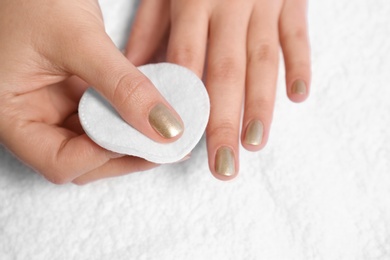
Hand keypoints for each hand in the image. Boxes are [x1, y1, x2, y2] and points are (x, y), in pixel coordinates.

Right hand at [0, 0, 183, 183]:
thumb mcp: (78, 39)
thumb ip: (122, 85)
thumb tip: (164, 126)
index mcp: (12, 115)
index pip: (59, 162)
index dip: (104, 156)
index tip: (144, 138)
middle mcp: (33, 120)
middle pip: (82, 161)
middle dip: (125, 154)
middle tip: (165, 142)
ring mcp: (55, 110)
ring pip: (97, 144)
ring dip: (132, 139)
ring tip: (165, 129)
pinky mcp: (74, 98)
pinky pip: (105, 119)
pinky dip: (129, 119)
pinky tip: (153, 113)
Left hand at [126, 0, 310, 179]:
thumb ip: (150, 28)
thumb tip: (136, 73)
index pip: (187, 59)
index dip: (185, 101)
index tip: (181, 141)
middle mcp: (230, 4)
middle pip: (227, 71)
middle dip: (224, 122)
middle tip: (221, 165)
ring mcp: (265, 3)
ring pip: (264, 61)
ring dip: (261, 105)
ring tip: (254, 144)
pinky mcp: (292, 0)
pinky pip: (298, 35)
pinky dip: (301, 65)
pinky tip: (298, 97)